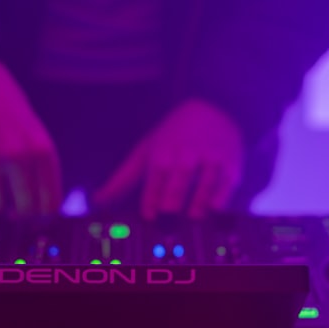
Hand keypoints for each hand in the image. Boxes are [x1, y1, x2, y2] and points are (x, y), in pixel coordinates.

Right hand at [0, 60, 61, 214]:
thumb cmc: (4, 107)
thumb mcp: (34, 131)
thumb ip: (40, 167)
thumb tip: (40, 212)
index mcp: (41, 149)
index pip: (50, 204)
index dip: (41, 215)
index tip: (33, 214)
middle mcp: (16, 154)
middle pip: (23, 210)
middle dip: (16, 211)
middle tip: (8, 201)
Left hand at [93, 99, 244, 218]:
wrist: (211, 111)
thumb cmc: (172, 138)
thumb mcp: (146, 151)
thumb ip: (123, 178)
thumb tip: (98, 199)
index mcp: (163, 151)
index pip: (156, 176)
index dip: (152, 196)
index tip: (149, 214)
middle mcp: (186, 152)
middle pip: (180, 176)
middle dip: (174, 195)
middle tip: (169, 213)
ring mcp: (210, 156)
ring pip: (204, 180)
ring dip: (199, 199)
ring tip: (192, 216)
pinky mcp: (230, 162)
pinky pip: (226, 180)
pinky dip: (221, 194)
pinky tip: (214, 208)